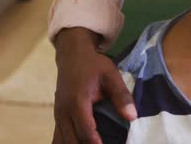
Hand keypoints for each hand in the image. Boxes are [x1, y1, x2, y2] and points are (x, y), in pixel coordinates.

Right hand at [52, 27, 136, 143]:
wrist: (72, 55)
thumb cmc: (93, 64)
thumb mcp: (111, 75)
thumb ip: (122, 96)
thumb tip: (132, 117)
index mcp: (77, 102)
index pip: (85, 131)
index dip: (95, 143)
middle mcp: (64, 112)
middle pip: (71, 140)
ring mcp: (58, 115)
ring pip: (61, 140)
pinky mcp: (57, 116)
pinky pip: (58, 136)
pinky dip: (67, 142)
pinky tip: (80, 143)